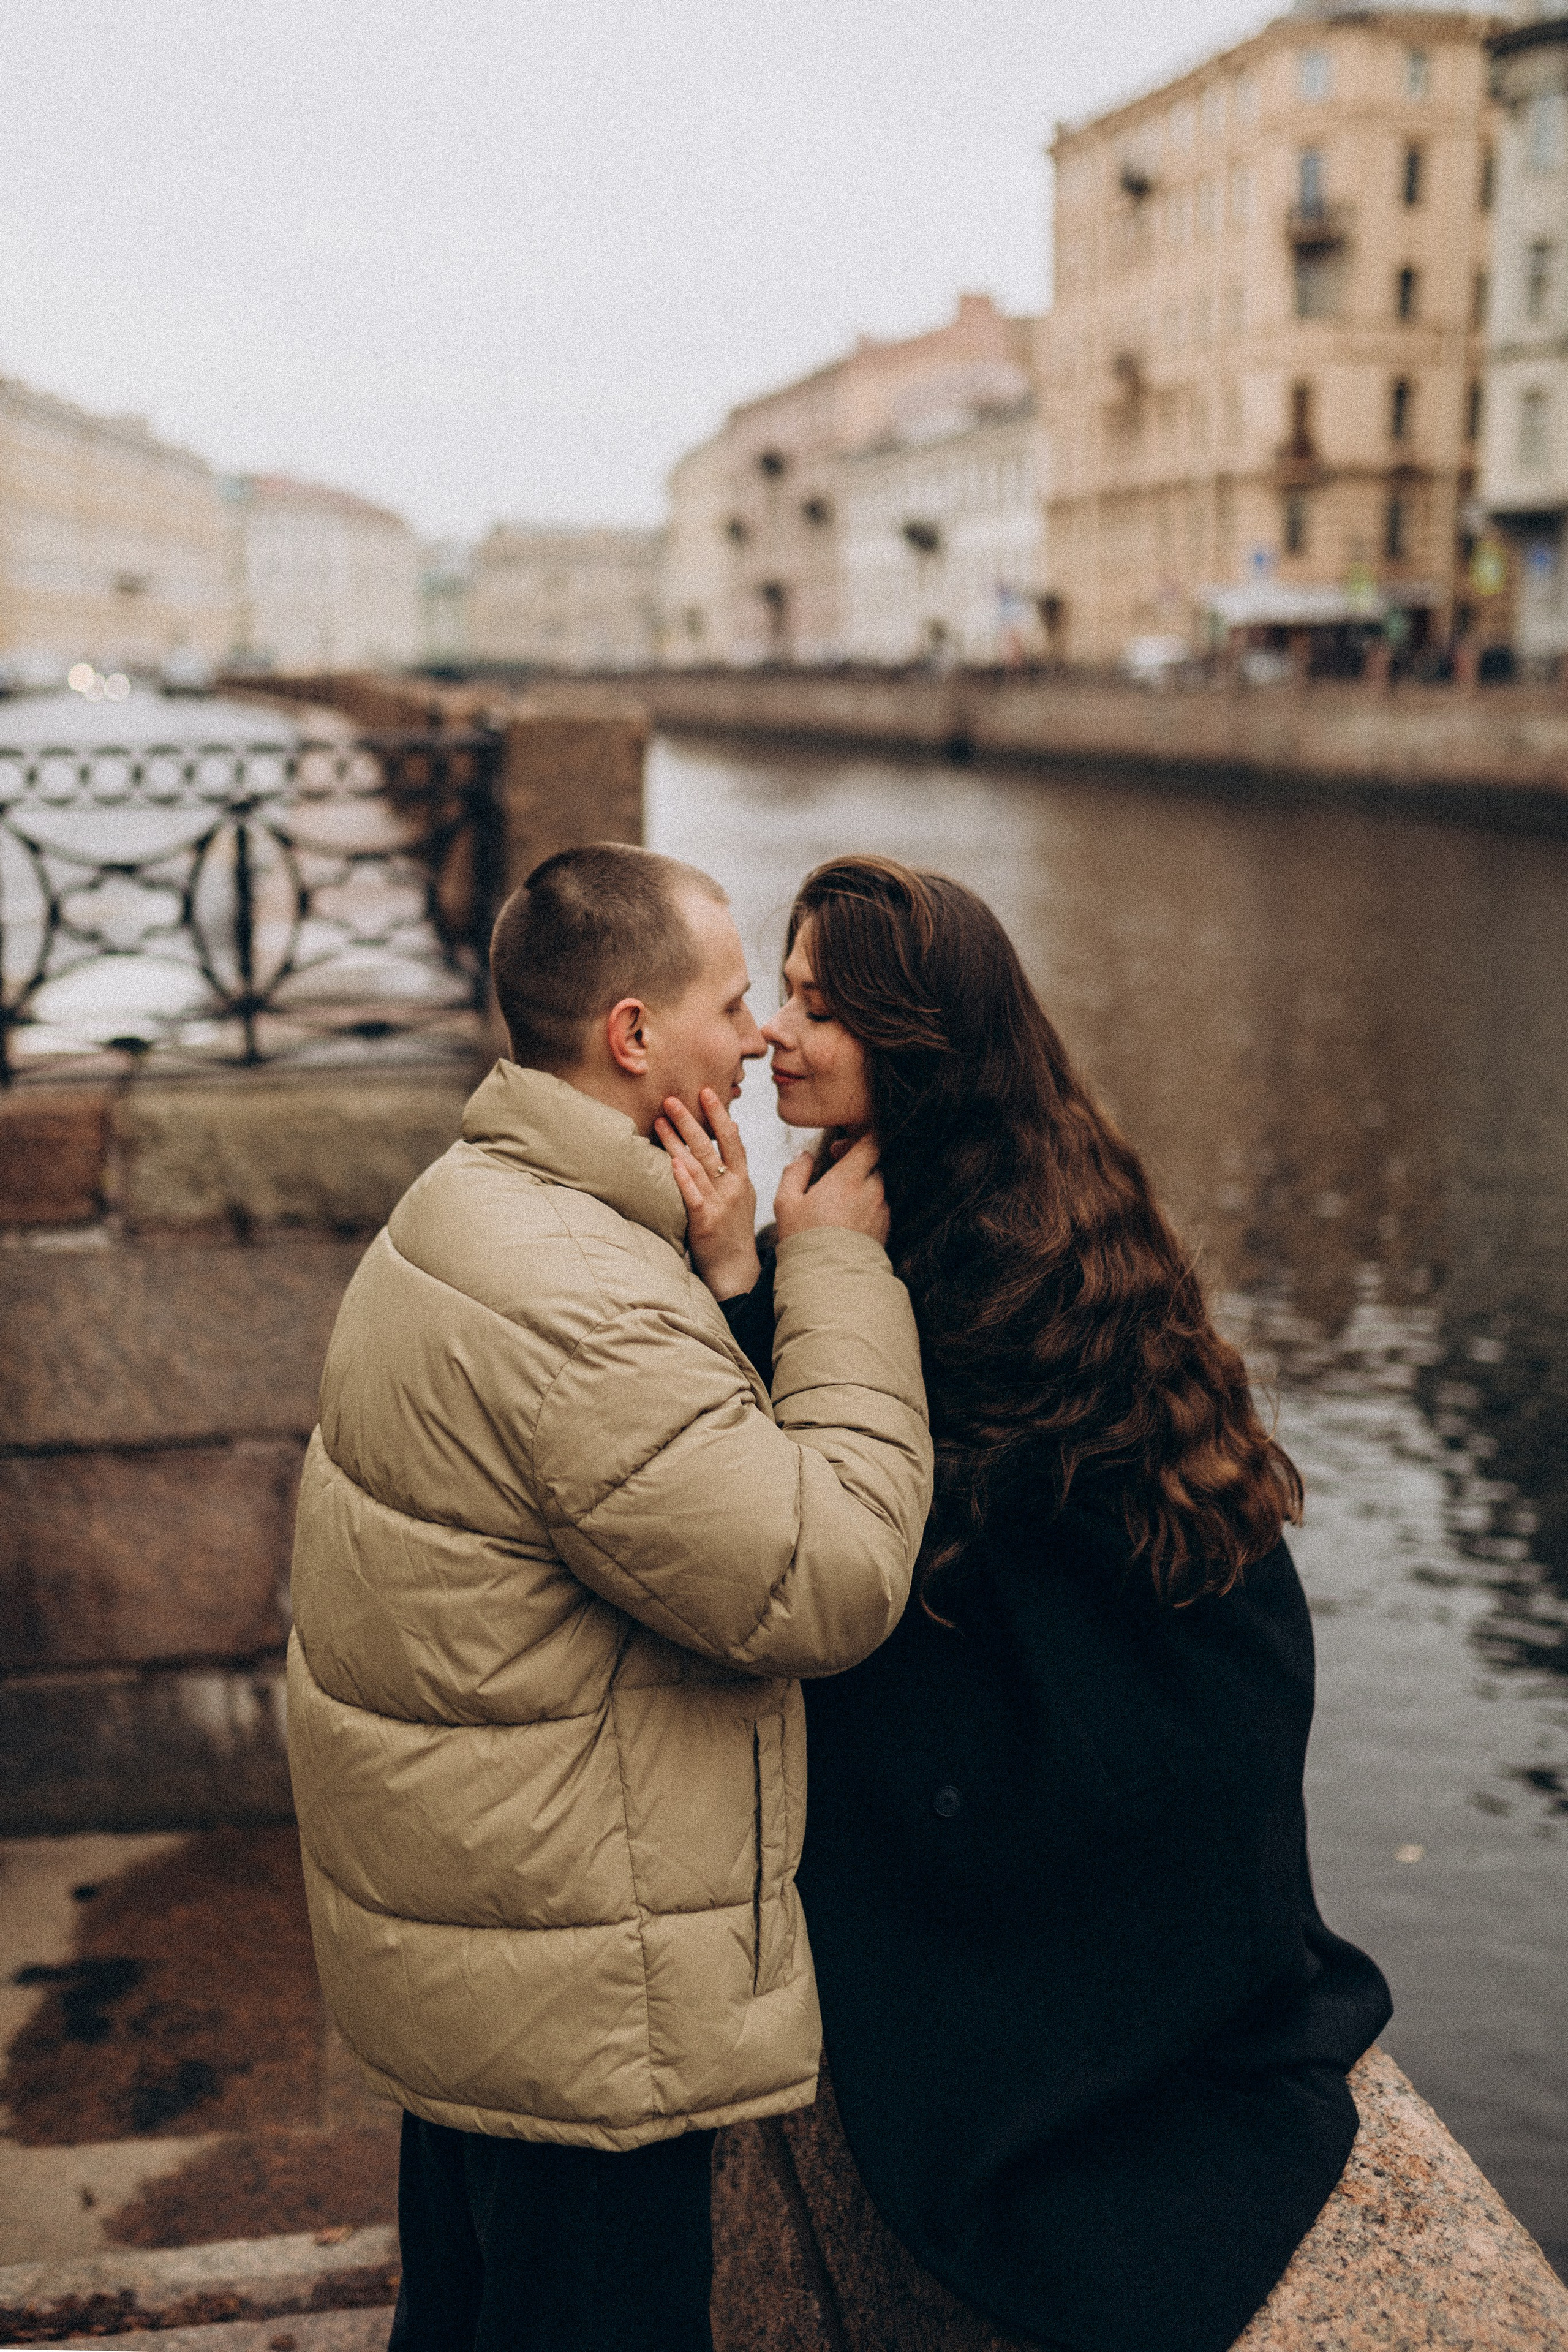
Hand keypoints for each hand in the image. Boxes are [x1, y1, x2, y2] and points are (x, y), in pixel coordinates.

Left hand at [655, 1089, 760, 1300]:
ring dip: (677, 1141)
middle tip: (670, 1099)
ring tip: (659, 1121)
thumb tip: (728, 1132)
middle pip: (711, 1146)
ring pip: (697, 1166)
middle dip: (691, 1120)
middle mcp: (733, 1187)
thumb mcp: (741, 1196)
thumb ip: (732, 1168)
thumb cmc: (733, 1232)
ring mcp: (720, 1204)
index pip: (732, 1138)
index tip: (706, 1091)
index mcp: (742, 1178)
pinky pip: (694, 1196)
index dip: (719, 1114)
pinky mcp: (705, 1222)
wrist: (736, 1271)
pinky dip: (684, 1178)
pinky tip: (672, 1162)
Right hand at [774, 1132, 889, 1245]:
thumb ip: (795, 1171)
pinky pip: (880, 1208)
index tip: (839, 1148)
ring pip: (877, 1187)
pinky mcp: (886, 1229)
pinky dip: (867, 1208)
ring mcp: (881, 1210)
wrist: (829, 1280)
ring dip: (862, 1188)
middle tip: (836, 1175)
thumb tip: (803, 1156)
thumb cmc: (804, 1240)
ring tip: (838, 1204)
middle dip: (857, 1164)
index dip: (859, 1138)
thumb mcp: (786, 1203)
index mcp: (849, 1178)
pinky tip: (847, 1222)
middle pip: (874, 1163)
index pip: (871, 1141)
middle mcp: (871, 1191)